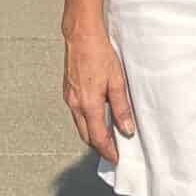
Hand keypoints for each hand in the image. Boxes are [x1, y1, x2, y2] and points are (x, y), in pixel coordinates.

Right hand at [63, 26, 136, 163]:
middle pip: (86, 135)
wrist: (81, 36)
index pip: (98, 137)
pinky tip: (97, 116)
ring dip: (92, 133)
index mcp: (88, 105)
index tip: (116, 159)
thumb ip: (121, 108)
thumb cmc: (99, 54)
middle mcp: (75, 104)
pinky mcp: (68, 91)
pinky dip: (87, 121)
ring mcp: (69, 98)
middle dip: (99, 146)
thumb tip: (127, 129)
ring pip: (80, 125)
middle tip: (112, 151)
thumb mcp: (117, 82)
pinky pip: (77, 113)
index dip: (108, 150)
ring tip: (107, 136)